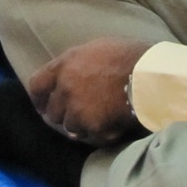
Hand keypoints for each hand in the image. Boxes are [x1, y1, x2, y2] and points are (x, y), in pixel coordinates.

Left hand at [26, 37, 150, 146]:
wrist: (150, 75)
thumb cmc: (129, 55)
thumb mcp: (96, 49)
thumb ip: (76, 65)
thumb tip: (69, 77)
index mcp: (65, 65)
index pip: (36, 85)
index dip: (39, 98)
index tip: (44, 105)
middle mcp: (65, 87)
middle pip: (52, 112)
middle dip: (64, 114)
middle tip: (79, 114)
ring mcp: (78, 109)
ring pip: (70, 127)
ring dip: (81, 125)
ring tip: (98, 119)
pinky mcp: (93, 126)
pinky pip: (90, 136)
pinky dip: (99, 134)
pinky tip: (111, 125)